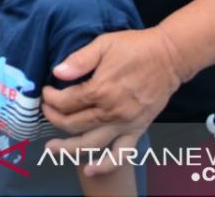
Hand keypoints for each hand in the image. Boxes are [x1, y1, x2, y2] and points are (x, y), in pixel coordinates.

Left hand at [41, 27, 189, 174]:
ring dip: (68, 149)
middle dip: (54, 118)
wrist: (169, 57)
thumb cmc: (135, 48)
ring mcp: (125, 124)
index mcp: (100, 90)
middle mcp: (111, 112)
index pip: (66, 102)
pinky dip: (105, 165)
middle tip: (46, 110)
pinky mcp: (137, 129)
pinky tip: (90, 170)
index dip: (51, 98)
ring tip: (51, 149)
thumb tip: (57, 72)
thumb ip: (79, 60)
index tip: (47, 90)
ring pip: (91, 143)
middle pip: (73, 124)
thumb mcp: (103, 44)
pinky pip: (121, 154)